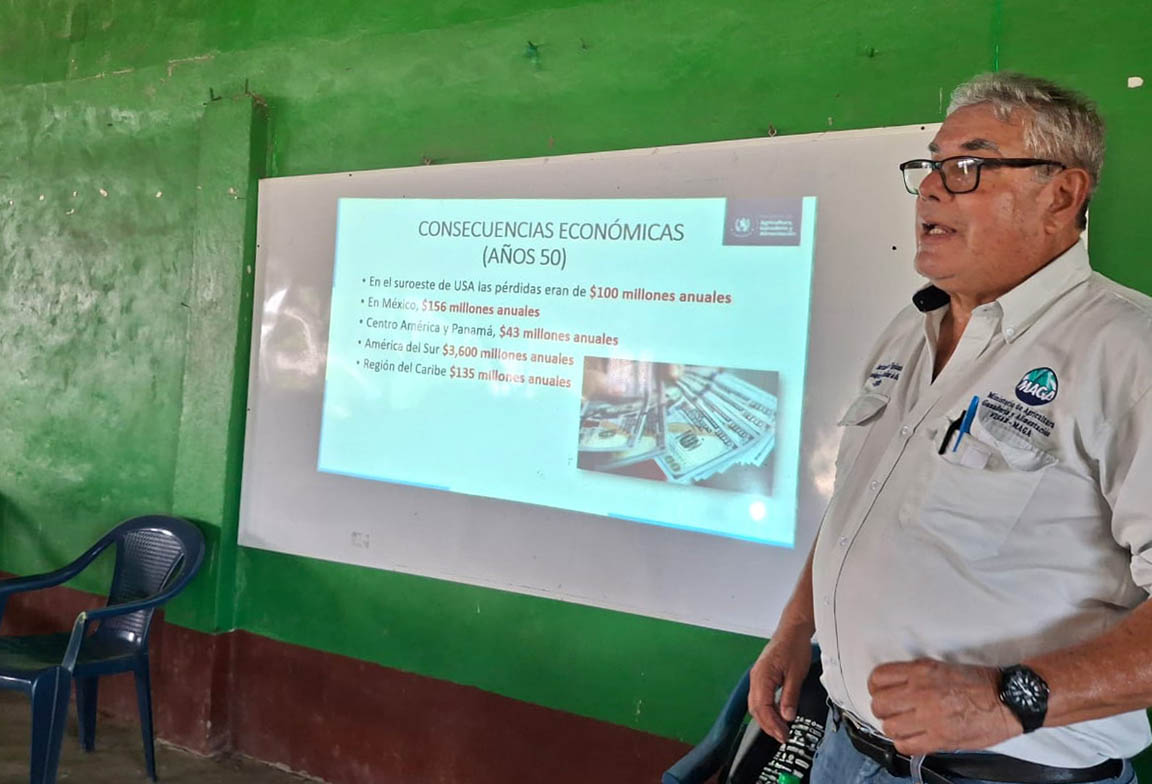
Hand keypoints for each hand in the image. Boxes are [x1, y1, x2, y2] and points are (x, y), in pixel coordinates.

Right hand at [748, 629, 811, 742]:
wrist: (792, 629)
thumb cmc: (794, 646)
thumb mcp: (796, 674)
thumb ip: (790, 697)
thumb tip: (787, 717)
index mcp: (762, 676)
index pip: (762, 707)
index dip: (773, 724)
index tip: (784, 735)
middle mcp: (756, 677)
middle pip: (755, 709)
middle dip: (768, 725)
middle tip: (783, 737)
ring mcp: (757, 676)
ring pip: (756, 704)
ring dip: (767, 719)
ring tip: (781, 729)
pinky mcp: (761, 676)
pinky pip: (759, 697)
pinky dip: (766, 710)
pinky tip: (777, 714)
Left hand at [868, 658, 1021, 754]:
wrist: (1008, 699)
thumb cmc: (981, 683)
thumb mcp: (941, 668)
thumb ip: (916, 676)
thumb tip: (895, 687)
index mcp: (921, 671)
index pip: (878, 678)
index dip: (876, 688)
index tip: (881, 692)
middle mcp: (920, 692)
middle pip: (879, 705)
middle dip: (883, 709)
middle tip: (893, 711)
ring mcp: (929, 717)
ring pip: (889, 727)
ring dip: (893, 727)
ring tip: (903, 726)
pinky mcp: (940, 738)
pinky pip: (906, 746)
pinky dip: (904, 744)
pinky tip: (912, 739)